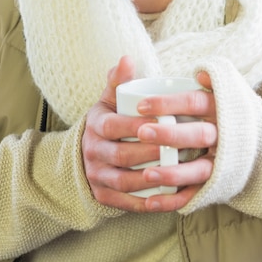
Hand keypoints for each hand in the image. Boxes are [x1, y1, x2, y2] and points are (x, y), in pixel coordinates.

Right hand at [82, 60, 216, 212]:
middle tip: (173, 148)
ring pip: (121, 181)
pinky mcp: (102, 195)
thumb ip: (119, 80)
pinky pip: (122, 202)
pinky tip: (163, 199)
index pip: (113, 126)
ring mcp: (96, 175)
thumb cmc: (110, 120)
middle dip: (147, 153)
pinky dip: (142, 203)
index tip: (159, 122)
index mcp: (95, 125)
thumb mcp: (109, 99)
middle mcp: (92, 151)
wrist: (88, 151)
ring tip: (171, 174)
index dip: (134, 125)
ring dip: (146, 180)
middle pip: (120, 155)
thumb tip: (127, 58)